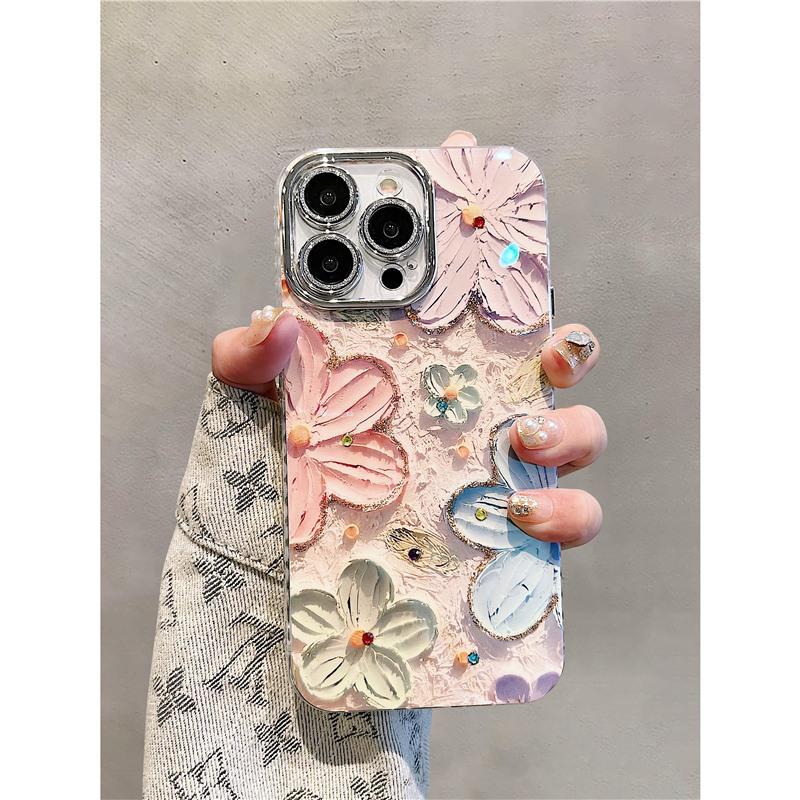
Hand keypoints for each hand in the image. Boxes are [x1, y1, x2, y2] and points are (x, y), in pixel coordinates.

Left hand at [211, 131, 605, 549]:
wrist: (272, 567)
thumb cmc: (271, 474)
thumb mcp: (250, 407)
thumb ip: (249, 359)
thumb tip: (278, 321)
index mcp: (423, 362)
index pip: (471, 293)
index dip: (485, 232)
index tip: (487, 176)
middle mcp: (471, 407)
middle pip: (551, 360)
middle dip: (570, 342)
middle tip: (548, 347)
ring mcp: (494, 470)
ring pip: (576, 437)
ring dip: (573, 431)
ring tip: (525, 440)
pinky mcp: (502, 537)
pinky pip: (561, 525)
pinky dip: (563, 519)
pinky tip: (521, 519)